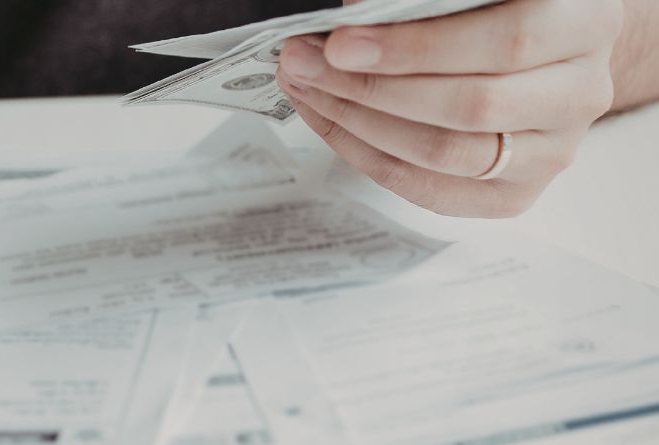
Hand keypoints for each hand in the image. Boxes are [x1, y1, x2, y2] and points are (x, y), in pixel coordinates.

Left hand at [276, 0, 622, 217]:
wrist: (543, 46)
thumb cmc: (493, 6)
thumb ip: (418, 2)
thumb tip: (351, 24)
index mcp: (582, 23)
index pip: (504, 44)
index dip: (415, 48)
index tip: (338, 43)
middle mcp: (581, 91)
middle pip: (470, 106)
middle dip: (368, 87)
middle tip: (301, 63)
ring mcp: (554, 150)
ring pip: (445, 153)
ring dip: (357, 122)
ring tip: (305, 88)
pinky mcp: (517, 193)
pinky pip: (432, 190)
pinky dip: (368, 156)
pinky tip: (330, 121)